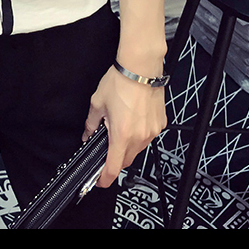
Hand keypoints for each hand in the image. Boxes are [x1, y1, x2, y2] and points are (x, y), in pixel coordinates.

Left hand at [83, 65, 166, 187]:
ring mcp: (152, 131)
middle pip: (126, 160)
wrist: (141, 67)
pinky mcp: (160, 124)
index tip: (99, 181)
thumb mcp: (98, 103)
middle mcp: (139, 136)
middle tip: (106, 146)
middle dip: (115, 159)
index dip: (104, 178)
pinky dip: (138, 134)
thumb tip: (88, 134)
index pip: (113, 168)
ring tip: (120, 126)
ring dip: (127, 146)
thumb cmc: (121, 81)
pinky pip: (147, 137)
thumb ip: (91, 123)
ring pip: (138, 149)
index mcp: (121, 134)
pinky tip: (132, 120)